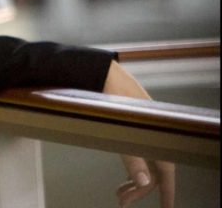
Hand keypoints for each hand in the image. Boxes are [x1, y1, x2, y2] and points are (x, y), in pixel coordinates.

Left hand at [102, 61, 175, 207]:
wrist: (97, 70)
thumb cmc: (106, 95)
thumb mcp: (118, 128)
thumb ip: (131, 156)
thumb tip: (144, 183)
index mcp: (155, 134)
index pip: (166, 170)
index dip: (168, 192)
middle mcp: (152, 133)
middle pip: (154, 170)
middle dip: (140, 190)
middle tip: (122, 201)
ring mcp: (143, 130)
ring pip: (146, 163)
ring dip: (135, 181)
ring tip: (119, 193)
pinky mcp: (132, 125)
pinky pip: (139, 152)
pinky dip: (132, 166)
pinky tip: (124, 176)